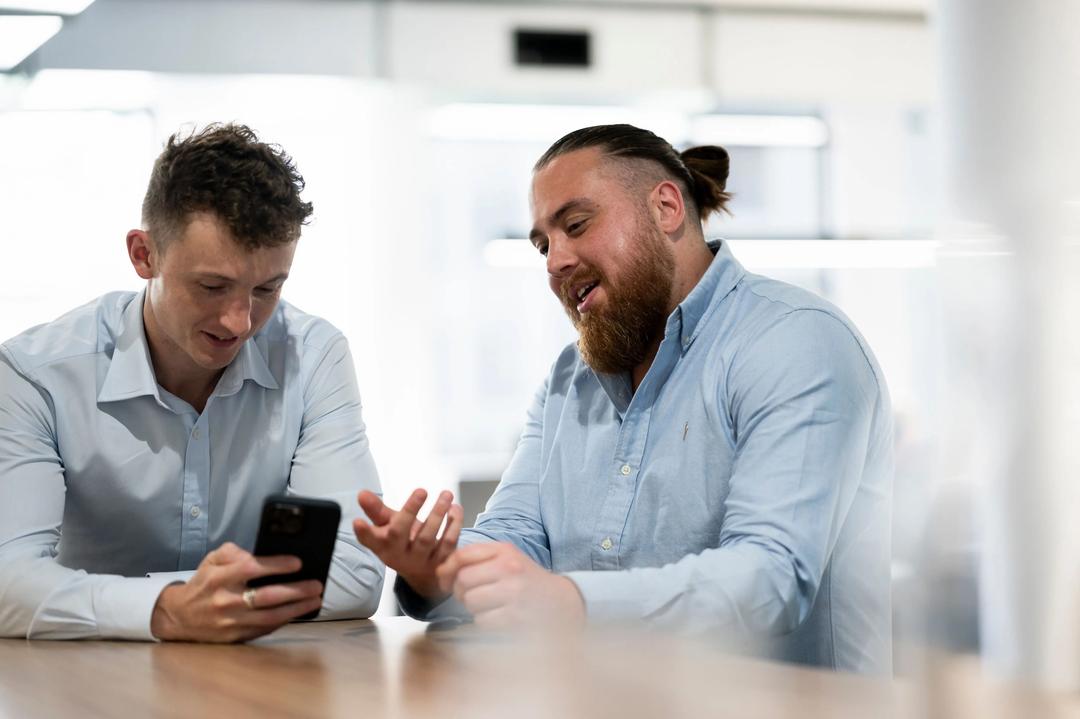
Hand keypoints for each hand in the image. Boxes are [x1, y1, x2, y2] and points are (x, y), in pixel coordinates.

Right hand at [150, 542, 322, 642]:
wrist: (178, 617)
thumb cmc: (203, 584)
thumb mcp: (211, 560)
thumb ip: (233, 551)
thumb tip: (258, 551)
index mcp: (219, 578)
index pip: (251, 569)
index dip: (276, 565)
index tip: (298, 562)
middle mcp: (225, 601)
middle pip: (266, 597)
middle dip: (296, 591)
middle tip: (317, 585)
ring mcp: (230, 622)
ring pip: (269, 617)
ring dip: (296, 609)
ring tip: (315, 600)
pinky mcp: (234, 637)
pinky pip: (264, 630)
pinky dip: (284, 621)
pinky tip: (298, 612)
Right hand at [353, 488, 462, 600]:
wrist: (424, 574)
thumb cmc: (402, 542)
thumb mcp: (388, 526)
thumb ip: (376, 510)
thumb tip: (362, 493)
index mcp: (383, 547)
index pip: (369, 540)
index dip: (363, 532)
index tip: (357, 522)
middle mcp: (399, 556)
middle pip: (401, 534)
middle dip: (410, 511)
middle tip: (421, 491)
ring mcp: (420, 561)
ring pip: (427, 538)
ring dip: (437, 514)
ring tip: (445, 495)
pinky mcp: (441, 564)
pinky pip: (448, 543)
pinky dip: (454, 525)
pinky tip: (455, 509)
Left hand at [436, 542, 585, 629]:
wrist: (561, 602)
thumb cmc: (527, 581)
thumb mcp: (507, 559)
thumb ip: (476, 559)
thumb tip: (441, 572)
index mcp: (505, 551)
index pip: (463, 555)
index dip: (447, 569)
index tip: (444, 579)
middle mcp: (509, 568)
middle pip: (463, 580)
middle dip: (460, 592)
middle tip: (472, 596)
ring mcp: (513, 592)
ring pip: (470, 601)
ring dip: (473, 608)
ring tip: (490, 606)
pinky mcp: (515, 616)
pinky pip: (481, 620)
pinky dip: (485, 622)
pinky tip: (500, 617)